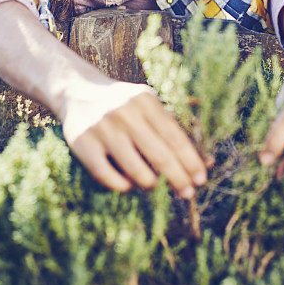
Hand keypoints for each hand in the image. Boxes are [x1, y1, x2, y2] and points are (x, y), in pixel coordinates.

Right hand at [61, 76, 211, 197]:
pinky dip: (124, 186)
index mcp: (145, 100)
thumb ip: (171, 128)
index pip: (175, 136)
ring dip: (151, 184)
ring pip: (137, 171)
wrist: (76, 90)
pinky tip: (129, 183)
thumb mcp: (146, 104)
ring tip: (153, 184)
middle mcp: (124, 112)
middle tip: (187, 193)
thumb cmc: (122, 104)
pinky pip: (110, 178)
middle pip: (160, 156)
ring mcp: (102, 128)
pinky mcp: (83, 144)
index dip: (191, 161)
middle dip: (178, 179)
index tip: (201, 179)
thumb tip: (207, 161)